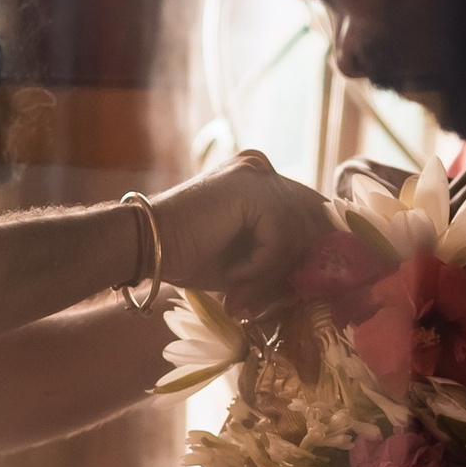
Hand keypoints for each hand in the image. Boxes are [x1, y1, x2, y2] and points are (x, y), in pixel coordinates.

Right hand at [154, 157, 344, 315]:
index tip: (309, 283)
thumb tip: (319, 278)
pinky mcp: (252, 189)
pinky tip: (232, 273)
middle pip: (311, 220)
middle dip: (301, 264)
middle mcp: (263, 169)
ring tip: (242, 290)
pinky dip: (259, 266)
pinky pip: (279, 238)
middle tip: (279, 297)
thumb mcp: (247, 259)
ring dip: (273, 273)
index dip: (316, 247)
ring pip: (296, 234)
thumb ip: (280, 256)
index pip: (310, 210)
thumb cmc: (188, 256)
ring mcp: (258, 174)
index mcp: (261, 178)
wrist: (146, 245)